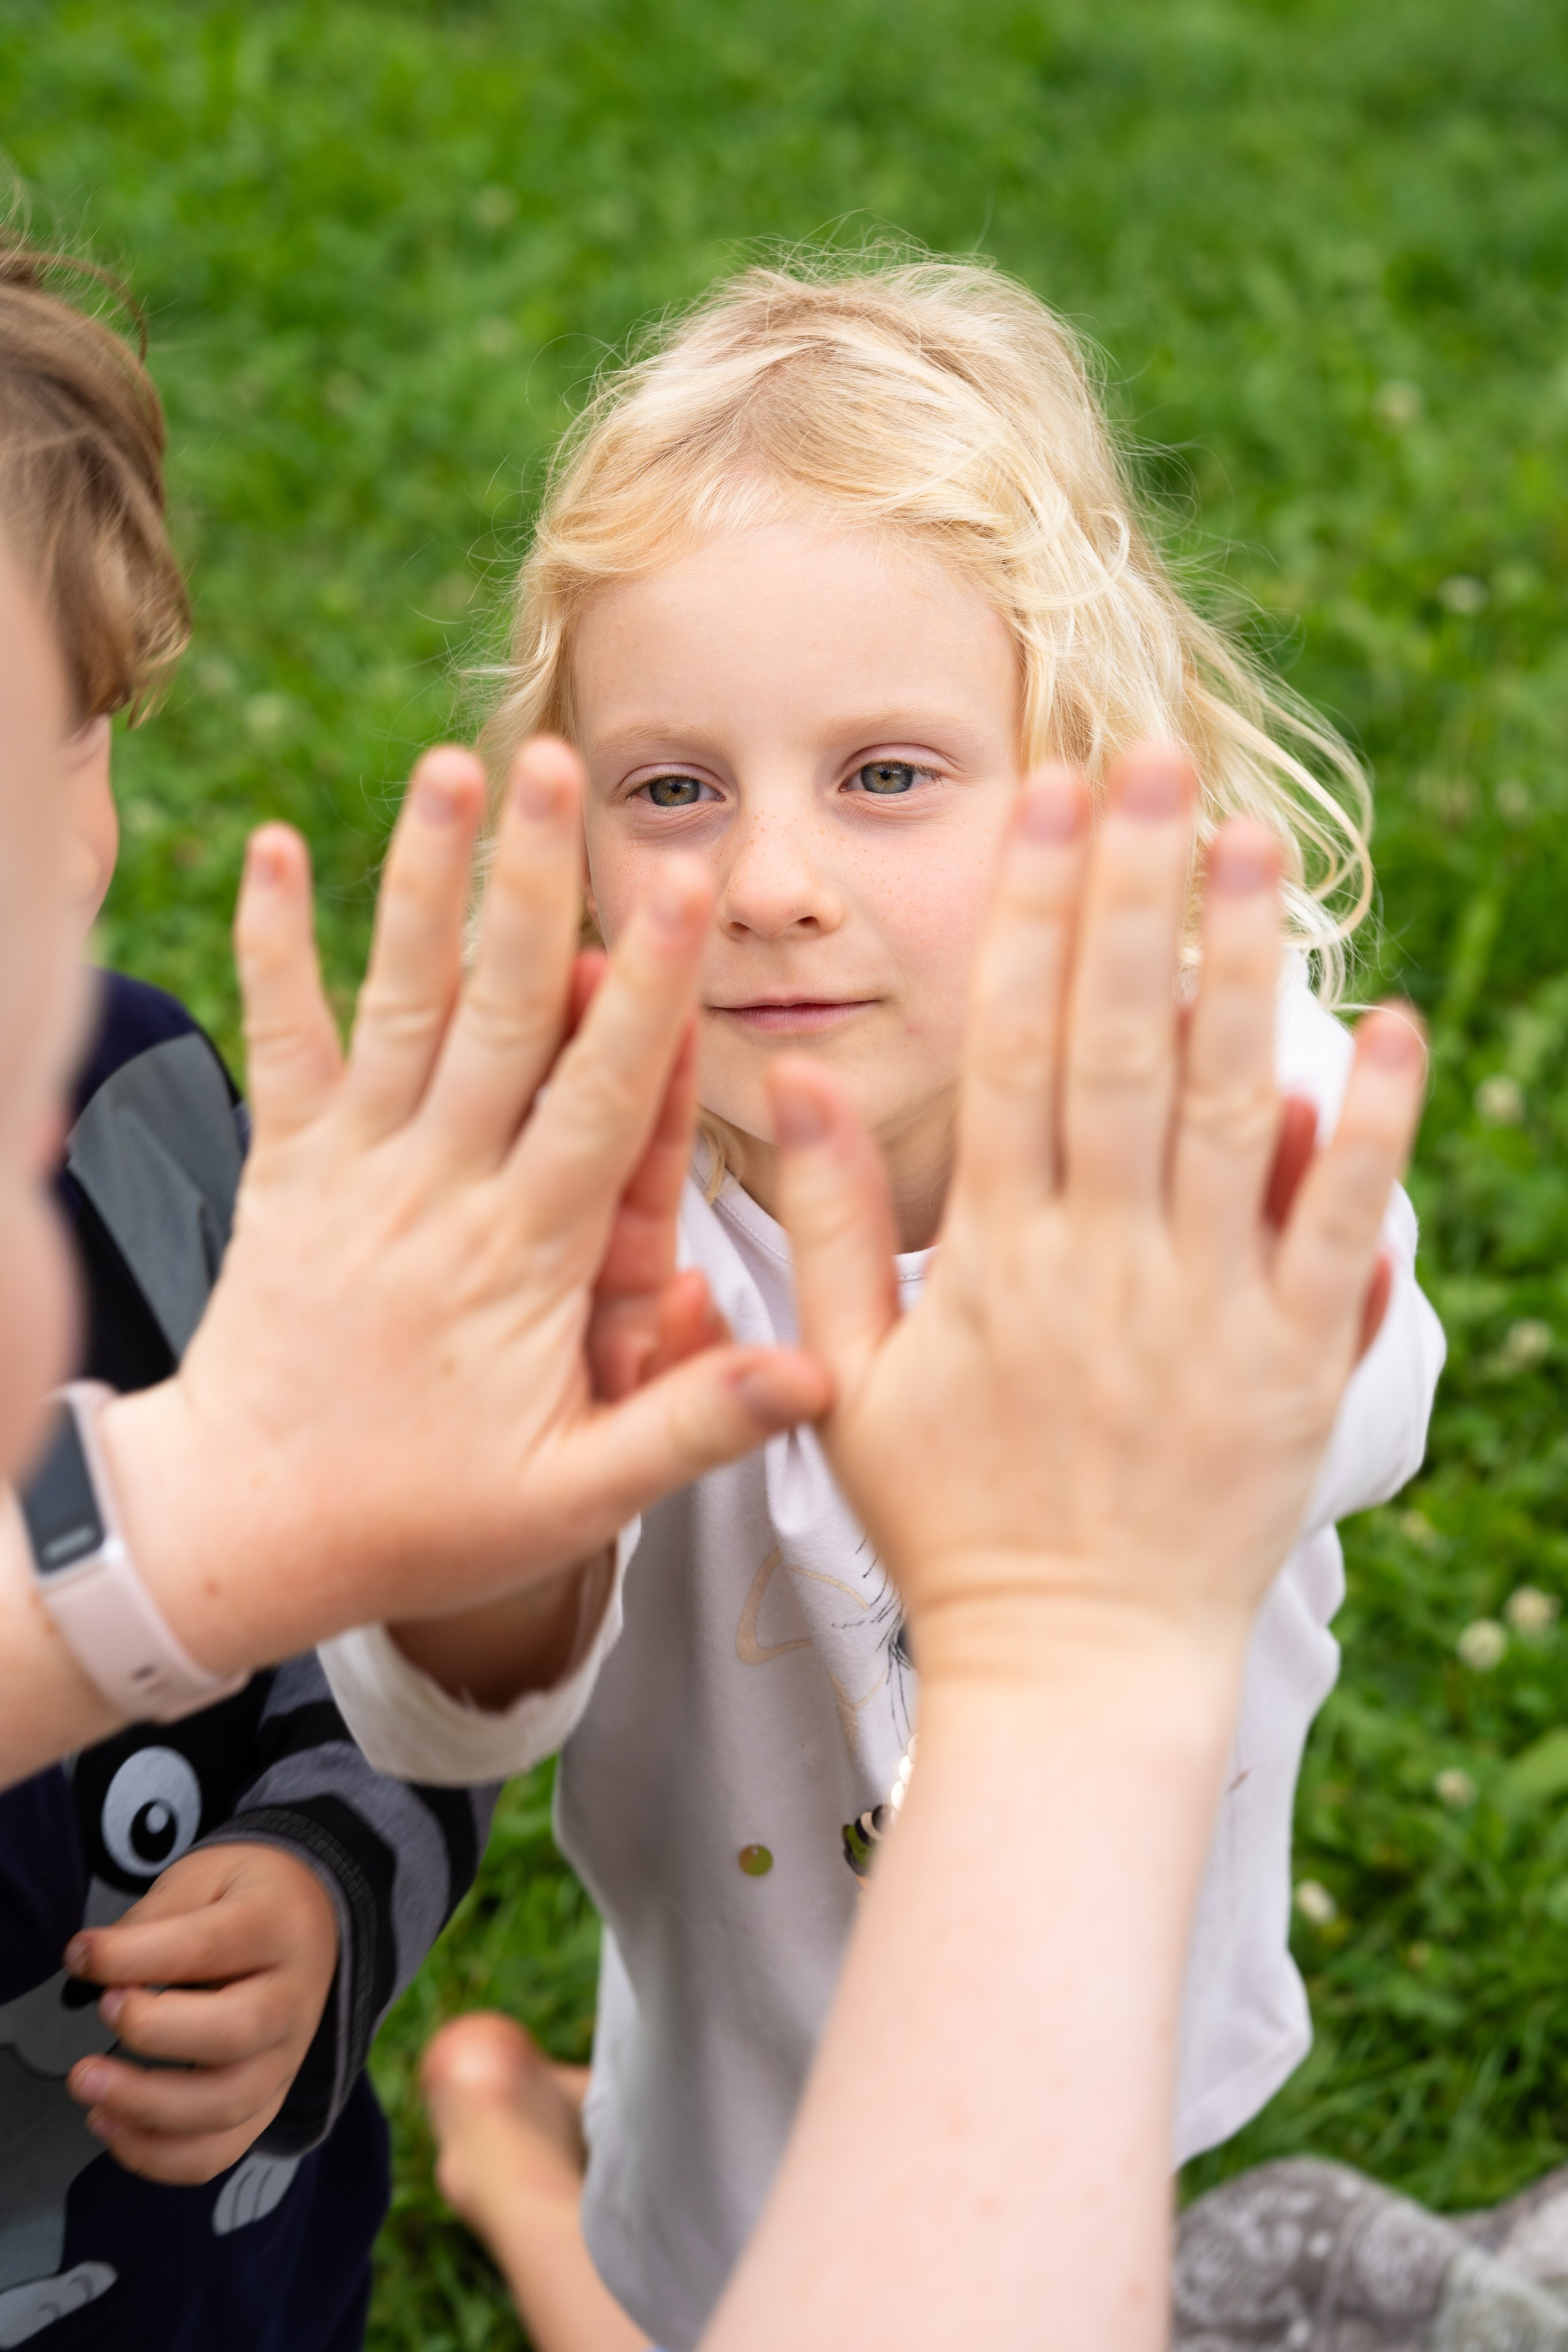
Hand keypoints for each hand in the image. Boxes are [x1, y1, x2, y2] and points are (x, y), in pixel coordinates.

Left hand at [62, 1842, 337, 2184]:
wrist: (311, 1919)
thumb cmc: (244, 1896)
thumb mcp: (205, 1877)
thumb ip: (152, 1917)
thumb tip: (87, 1961)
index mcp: (277, 1929)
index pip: (208, 1947)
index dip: (135, 1955)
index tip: (81, 1953)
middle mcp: (292, 2000)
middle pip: (236, 2033)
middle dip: (153, 2032)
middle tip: (101, 2011)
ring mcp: (285, 2060)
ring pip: (227, 2106)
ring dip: (145, 2107)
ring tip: (86, 2084)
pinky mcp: (267, 2102)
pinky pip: (220, 2152)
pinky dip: (159, 2157)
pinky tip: (109, 2125)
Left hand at [98, 738, 829, 1674]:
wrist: (245, 1529)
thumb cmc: (420, 1520)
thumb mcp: (573, 1504)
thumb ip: (690, 1426)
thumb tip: (814, 1372)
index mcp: (525, 1259)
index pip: (600, 1103)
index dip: (645, 994)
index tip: (680, 891)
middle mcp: (440, 1190)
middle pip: (498, 1019)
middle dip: (533, 888)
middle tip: (557, 769)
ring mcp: (355, 1169)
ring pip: (399, 1005)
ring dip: (422, 881)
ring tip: (448, 769)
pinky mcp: (284, 1166)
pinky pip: (281, 1042)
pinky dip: (273, 947)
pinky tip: (271, 848)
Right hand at [770, 747, 1426, 1690]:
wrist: (1070, 1667)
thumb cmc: (948, 1521)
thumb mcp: (847, 1377)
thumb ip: (829, 1220)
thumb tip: (796, 1068)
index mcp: (993, 1257)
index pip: (1015, 1049)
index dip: (1034, 916)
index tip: (1052, 803)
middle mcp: (1102, 1265)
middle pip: (1123, 1047)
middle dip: (1137, 896)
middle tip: (1156, 765)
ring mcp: (1207, 1313)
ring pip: (1231, 1111)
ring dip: (1243, 970)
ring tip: (1252, 844)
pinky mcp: (1295, 1365)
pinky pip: (1342, 1230)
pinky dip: (1370, 1129)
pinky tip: (1389, 1027)